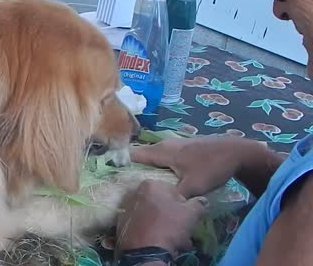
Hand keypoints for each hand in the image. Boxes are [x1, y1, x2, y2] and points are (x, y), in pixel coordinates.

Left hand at [116, 180, 208, 256]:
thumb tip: (202, 201)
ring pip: (153, 216)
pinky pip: (143, 225)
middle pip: (162, 205)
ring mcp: (127, 209)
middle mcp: (135, 193)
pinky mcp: (122, 224)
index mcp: (150, 185)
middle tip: (184, 231)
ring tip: (176, 241)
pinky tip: (161, 243)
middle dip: (174, 219)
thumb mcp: (191, 214)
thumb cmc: (169, 226)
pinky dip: (152, 232)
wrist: (145, 251)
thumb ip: (198, 204)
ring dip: (166, 227)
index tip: (188, 218)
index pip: (174, 192)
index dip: (184, 206)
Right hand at [131, 136, 265, 197]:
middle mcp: (165, 145)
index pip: (134, 154)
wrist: (237, 151)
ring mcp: (175, 143)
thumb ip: (174, 196)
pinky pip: (165, 155)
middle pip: (143, 154)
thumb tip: (160, 206)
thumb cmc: (212, 167)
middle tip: (125, 180)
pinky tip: (163, 174)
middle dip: (133, 165)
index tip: (111, 173)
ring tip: (141, 179)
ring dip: (148, 164)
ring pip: (155, 154)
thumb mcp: (193, 186)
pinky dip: (160, 163)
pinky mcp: (184, 146)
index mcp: (162, 152)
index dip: (121, 162)